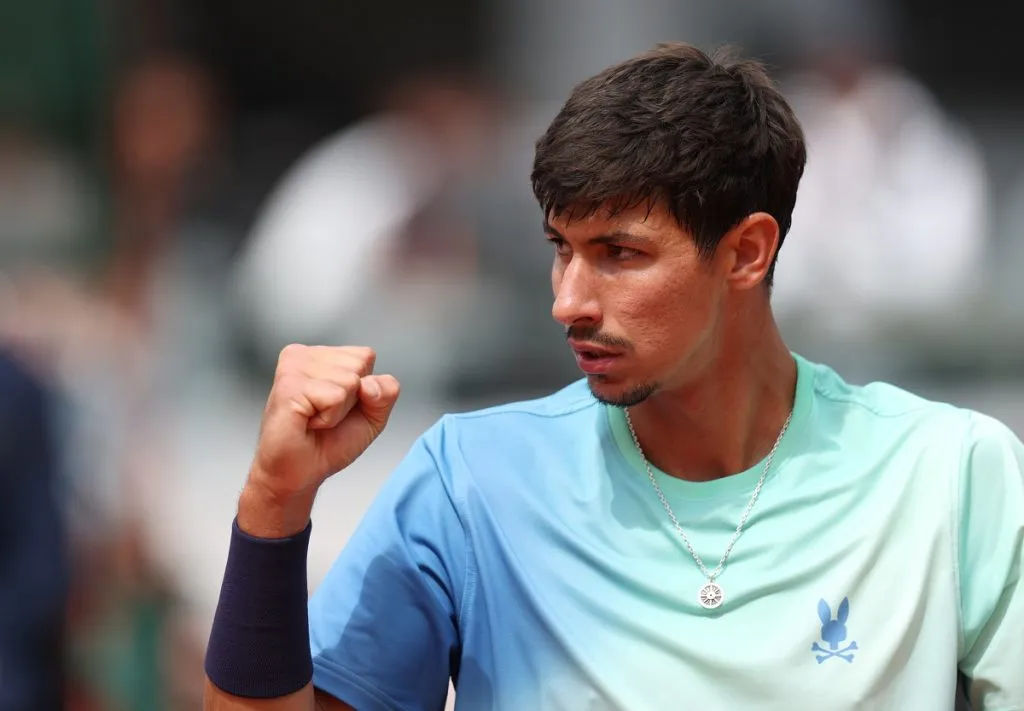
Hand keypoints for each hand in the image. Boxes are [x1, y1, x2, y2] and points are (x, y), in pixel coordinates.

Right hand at [240, 345, 399, 534]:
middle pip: (361, 364)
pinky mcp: (289, 384)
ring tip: (315, 419)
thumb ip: (387, 391)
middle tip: (324, 415)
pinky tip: (308, 422)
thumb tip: (370, 384)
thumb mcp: (373, 415)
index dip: (364, 390)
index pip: (366, 356)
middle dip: (352, 400)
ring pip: (351, 380)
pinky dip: (329, 418)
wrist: (299, 473)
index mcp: (321, 355)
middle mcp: (305, 355)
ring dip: (339, 411)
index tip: (337, 407)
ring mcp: (295, 367)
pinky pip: (335, 396)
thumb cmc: (328, 442)